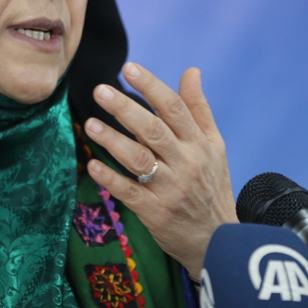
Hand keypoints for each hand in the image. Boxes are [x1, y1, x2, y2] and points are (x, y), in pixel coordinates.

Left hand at [84, 63, 236, 278]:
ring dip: (113, 141)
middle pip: (153, 130)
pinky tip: (93, 165)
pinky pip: (129, 192)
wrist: (217, 239)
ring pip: (139, 160)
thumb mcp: (214, 146)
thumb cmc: (212, 185)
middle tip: (100, 90)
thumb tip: (191, 71)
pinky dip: (110, 179)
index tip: (129, 68)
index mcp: (199, 143)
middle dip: (126, 108)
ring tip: (90, 124)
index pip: (175, 108)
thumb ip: (199, 108)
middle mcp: (186, 163)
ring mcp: (169, 188)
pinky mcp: (154, 212)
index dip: (152, 86)